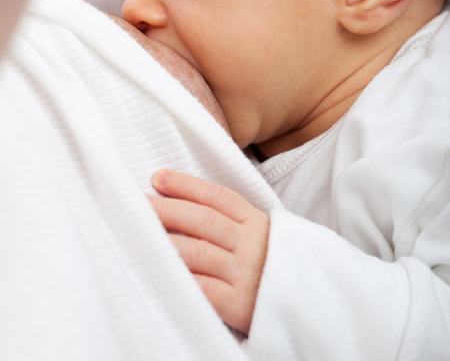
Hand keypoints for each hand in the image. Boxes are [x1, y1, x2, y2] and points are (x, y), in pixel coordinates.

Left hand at [148, 169, 269, 334]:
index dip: (186, 185)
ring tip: (140, 235)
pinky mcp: (238, 304)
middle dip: (167, 209)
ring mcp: (244, 273)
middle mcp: (249, 243)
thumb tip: (180, 201)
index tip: (158, 177)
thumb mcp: (258, 232)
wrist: (307, 303)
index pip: (217, 197)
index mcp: (254, 221)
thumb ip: (229, 219)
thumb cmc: (270, 263)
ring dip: (166, 242)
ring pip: (198, 252)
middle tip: (138, 203)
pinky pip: (203, 288)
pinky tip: (159, 271)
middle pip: (203, 220)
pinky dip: (180, 278)